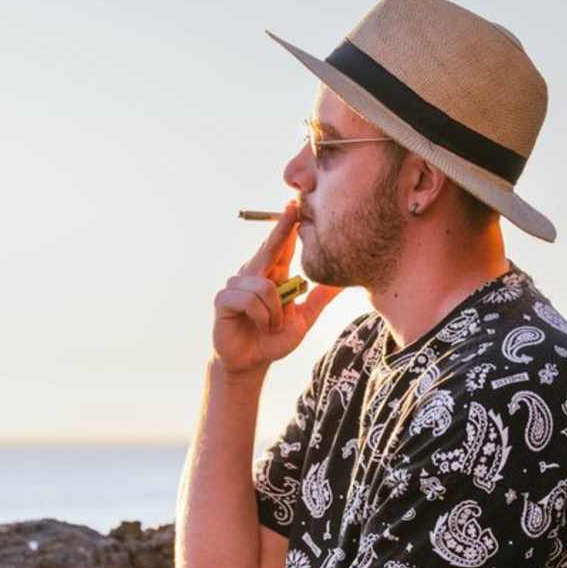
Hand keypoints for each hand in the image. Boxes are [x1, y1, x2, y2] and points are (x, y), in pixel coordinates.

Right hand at [212, 201, 343, 374]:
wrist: (250, 363)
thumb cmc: (273, 340)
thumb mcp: (303, 319)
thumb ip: (319, 299)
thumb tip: (342, 282)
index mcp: (272, 275)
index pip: (282, 246)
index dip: (288, 226)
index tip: (295, 205)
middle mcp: (253, 275)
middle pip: (269, 248)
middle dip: (281, 230)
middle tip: (293, 208)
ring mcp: (236, 285)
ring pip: (264, 286)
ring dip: (275, 311)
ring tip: (273, 325)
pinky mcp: (224, 299)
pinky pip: (250, 300)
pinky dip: (262, 316)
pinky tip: (260, 326)